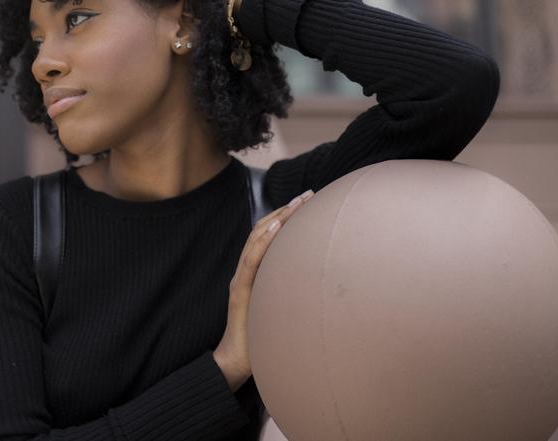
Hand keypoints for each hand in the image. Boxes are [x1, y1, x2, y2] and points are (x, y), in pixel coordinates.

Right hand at [213, 188, 314, 390]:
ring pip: (256, 239)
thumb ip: (291, 292)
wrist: (237, 361)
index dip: (286, 215)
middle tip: (309, 194)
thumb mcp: (280, 308)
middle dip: (286, 209)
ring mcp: (241, 278)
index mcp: (255, 272)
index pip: (268, 235)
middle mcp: (246, 270)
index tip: (308, 201)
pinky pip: (251, 260)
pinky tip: (276, 227)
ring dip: (277, 217)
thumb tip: (320, 284)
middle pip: (263, 230)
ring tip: (297, 204)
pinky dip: (263, 241)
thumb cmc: (261, 338)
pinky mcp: (240, 290)